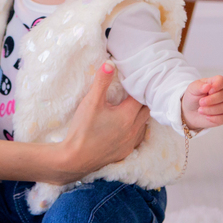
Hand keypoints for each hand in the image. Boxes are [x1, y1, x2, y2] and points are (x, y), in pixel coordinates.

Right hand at [54, 63, 150, 183]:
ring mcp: (130, 143)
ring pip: (144, 124)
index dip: (139, 87)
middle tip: (134, 91)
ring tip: (132, 106)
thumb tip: (110, 63)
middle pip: (147, 110)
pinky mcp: (125, 152)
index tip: (133, 80)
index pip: (142, 96)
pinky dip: (137, 128)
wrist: (75, 159)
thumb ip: (102, 82)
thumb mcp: (91, 102)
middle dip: (143, 99)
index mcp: (128, 115)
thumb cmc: (83, 129)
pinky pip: (138, 137)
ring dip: (140, 114)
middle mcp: (134, 130)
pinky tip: (128, 125)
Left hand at [181, 76, 222, 129]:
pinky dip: (215, 118)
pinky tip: (207, 117)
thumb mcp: (192, 89)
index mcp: (214, 83)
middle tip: (200, 102)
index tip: (209, 90)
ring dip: (210, 110)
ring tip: (200, 110)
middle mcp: (221, 94)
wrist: (189, 112)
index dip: (218, 85)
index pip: (222, 80)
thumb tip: (208, 86)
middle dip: (211, 100)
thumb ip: (199, 86)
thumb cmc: (192, 98)